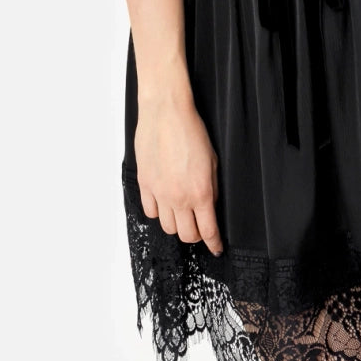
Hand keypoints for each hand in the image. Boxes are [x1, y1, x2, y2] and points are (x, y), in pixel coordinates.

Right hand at [134, 93, 223, 257]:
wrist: (166, 113)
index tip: (216, 247)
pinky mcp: (144, 184)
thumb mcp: (213, 162)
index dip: (213, 243)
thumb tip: (210, 207)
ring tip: (182, 214)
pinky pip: (149, 211)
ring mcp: (159, 192)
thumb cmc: (192, 131)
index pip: (207, 230)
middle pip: (186, 235)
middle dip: (196, 235)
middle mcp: (178, 198)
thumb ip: (212, 189)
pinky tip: (164, 203)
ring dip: (177, 224)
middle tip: (200, 228)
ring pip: (167, 227)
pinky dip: (158, 212)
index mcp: (200, 193)